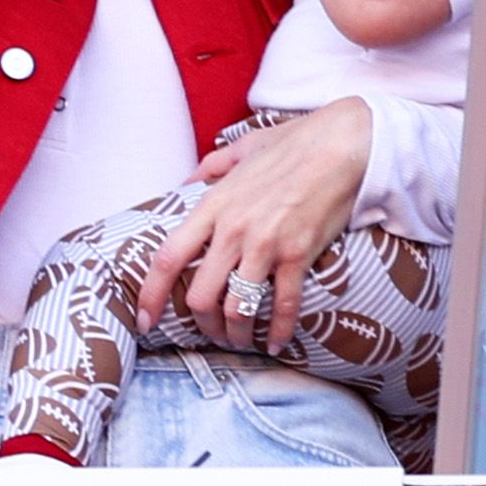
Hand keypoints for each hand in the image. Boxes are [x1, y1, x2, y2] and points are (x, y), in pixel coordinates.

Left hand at [136, 98, 369, 353]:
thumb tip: (187, 181)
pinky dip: (278, 331)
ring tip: (239, 339)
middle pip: (200, 296)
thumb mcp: (241, 149)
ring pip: (237, 309)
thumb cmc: (293, 144)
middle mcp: (232, 230)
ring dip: (236, 332)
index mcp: (212, 205)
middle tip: (210, 331)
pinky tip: (276, 342)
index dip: (150, 295)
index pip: (168, 258)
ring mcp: (265, 245)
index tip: (144, 320)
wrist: (341, 145)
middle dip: (202, 324)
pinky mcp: (298, 255)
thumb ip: (210, 167)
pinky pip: (283, 306)